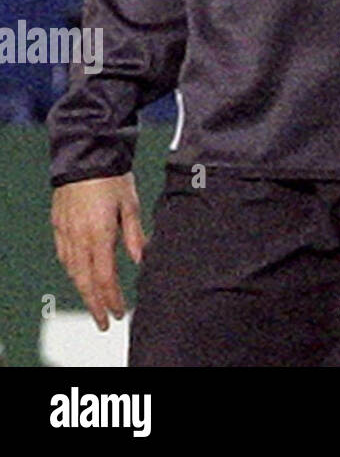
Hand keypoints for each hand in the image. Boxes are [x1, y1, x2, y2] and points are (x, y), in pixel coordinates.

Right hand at [51, 174, 147, 330]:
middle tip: (104, 322)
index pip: (105, 277)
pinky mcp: (58, 227)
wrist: (84, 156)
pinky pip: (65, 257)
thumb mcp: (130, 204)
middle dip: (96, 304)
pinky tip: (81, 277)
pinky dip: (73, 272)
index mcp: (99, 234)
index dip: (112, 298)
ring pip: (73, 272)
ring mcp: (65, 234)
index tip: (119, 312)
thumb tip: (141, 260)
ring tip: (95, 304)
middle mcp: (79, 239)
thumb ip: (134, 234)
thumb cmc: (113, 178)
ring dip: (84, 291)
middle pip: (86, 281)